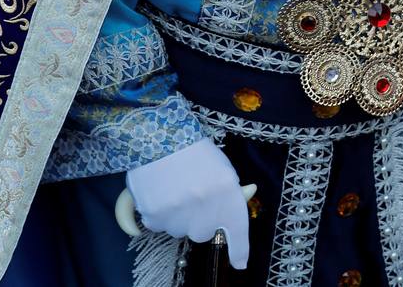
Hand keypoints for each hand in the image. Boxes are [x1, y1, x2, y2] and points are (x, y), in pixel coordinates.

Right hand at [125, 138, 250, 268]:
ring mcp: (179, 216)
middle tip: (194, 195)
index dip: (239, 250)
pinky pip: (158, 225)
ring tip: (175, 189)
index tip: (241, 263)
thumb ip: (233, 189)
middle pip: (203, 232)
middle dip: (200, 219)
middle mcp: (205, 210)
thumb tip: (247, 195)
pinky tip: (160, 192)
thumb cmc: (196, 152)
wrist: (159, 139)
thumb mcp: (224, 168)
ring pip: (179, 229)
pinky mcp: (155, 217)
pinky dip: (159, 214)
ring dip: (178, 216)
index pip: (237, 231)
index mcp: (228, 195)